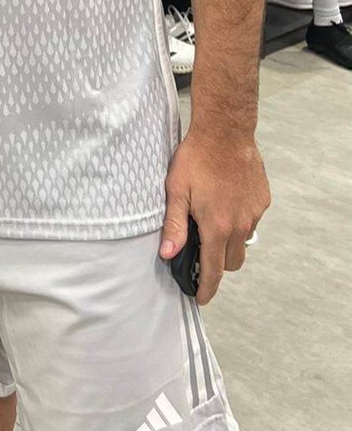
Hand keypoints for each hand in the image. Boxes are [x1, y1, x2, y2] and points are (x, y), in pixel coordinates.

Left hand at [160, 126, 269, 304]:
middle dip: (217, 265)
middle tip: (200, 254)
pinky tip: (224, 201)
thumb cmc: (196, 158)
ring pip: (242, 241)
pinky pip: (250, 221)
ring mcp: (254, 213)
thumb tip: (168, 254)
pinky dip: (238, 220)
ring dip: (228, 241)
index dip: (207, 288)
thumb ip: (174, 225)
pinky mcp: (262, 200)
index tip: (201, 298)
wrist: (225, 132)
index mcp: (216, 226)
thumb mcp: (176, 191)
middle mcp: (239, 225)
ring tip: (210, 222)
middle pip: (232, 262)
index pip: (214, 270)